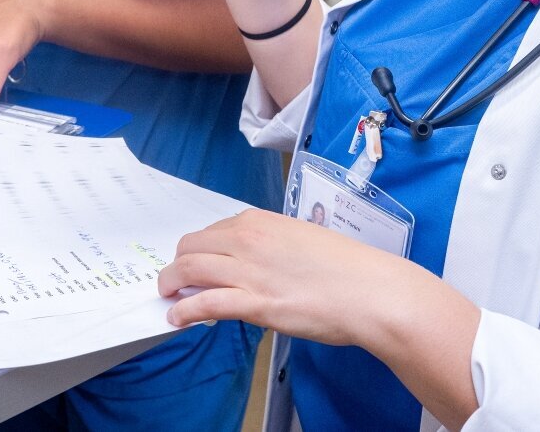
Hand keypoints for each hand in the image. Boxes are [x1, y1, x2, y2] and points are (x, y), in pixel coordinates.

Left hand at [159, 209, 426, 347]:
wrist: (370, 291)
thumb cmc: (347, 269)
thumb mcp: (303, 240)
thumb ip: (272, 247)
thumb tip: (255, 263)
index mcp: (260, 222)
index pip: (212, 232)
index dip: (199, 250)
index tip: (197, 263)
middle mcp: (247, 240)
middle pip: (190, 247)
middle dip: (178, 264)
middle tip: (176, 281)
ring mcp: (248, 271)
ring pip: (188, 271)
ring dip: (172, 285)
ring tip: (169, 298)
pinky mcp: (254, 303)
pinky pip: (204, 303)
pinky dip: (185, 311)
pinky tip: (179, 318)